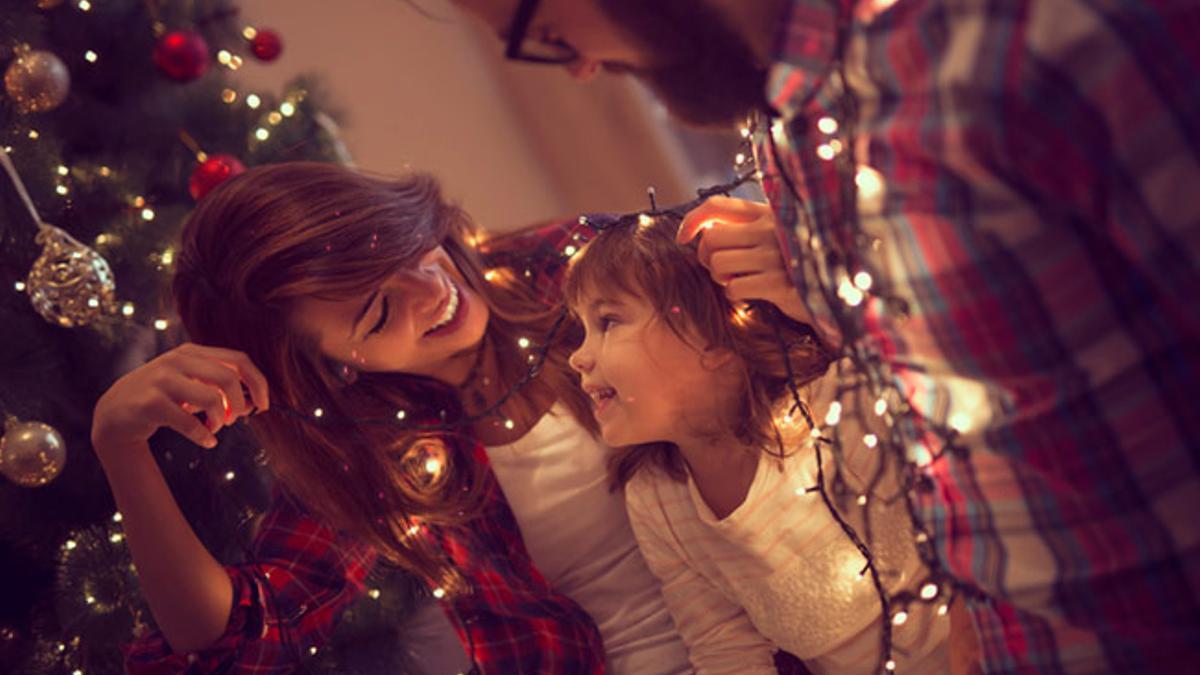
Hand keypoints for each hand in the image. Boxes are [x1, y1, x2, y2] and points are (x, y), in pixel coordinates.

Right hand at [91, 343, 269, 455]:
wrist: (115, 412)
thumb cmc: (163, 397)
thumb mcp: (190, 383)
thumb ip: (218, 386)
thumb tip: (254, 401)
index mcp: (192, 352)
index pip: (238, 359)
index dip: (257, 382)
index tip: (264, 405)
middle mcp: (177, 360)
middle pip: (228, 379)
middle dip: (239, 405)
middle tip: (233, 421)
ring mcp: (161, 380)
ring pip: (212, 399)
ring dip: (220, 421)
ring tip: (215, 429)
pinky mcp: (150, 403)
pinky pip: (190, 423)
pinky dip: (204, 436)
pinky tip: (207, 441)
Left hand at [677, 196, 811, 323]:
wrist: (835, 291)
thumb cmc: (796, 263)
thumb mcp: (775, 235)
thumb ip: (744, 227)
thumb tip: (703, 231)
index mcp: (767, 213)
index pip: (717, 205)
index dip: (692, 220)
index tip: (683, 237)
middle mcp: (771, 229)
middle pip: (711, 238)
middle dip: (706, 258)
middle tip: (720, 269)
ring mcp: (776, 255)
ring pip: (718, 263)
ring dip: (721, 278)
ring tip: (739, 280)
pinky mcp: (779, 283)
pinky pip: (734, 288)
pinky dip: (735, 294)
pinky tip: (752, 294)